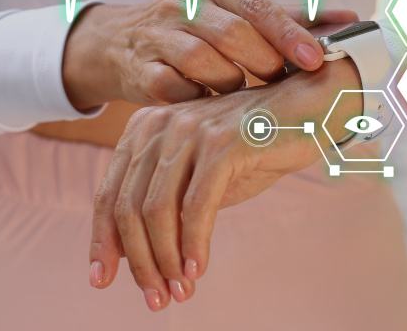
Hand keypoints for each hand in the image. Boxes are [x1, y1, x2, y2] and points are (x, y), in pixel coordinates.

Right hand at [62, 0, 356, 108]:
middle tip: (280, 81)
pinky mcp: (140, 68)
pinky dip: (198, 99)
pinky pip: (175, 88)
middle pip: (232, 33)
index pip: (257, 5)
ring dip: (230, 83)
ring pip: (203, 60)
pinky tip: (209, 105)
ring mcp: (157, 34)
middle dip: (263, 62)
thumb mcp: (234, 13)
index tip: (316, 59)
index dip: (289, 34)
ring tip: (241, 93)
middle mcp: (183, 1)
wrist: (118, 42)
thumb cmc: (194, 28)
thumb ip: (289, 17)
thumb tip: (349, 19)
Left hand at [87, 58, 362, 310]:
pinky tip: (198, 269)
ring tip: (178, 291)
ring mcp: (190, 131)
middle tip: (156, 298)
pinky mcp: (222, 144)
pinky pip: (196, 206)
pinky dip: (194, 244)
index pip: (109, 193)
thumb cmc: (251, 145)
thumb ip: (166, 202)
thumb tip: (136, 255)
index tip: (101, 279)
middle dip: (138, 261)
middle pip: (128, 206)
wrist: (305, 108)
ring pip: (158, 210)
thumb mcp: (199, 174)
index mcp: (145, 129)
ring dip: (166, 260)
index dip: (102, 241)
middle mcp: (160, 125)